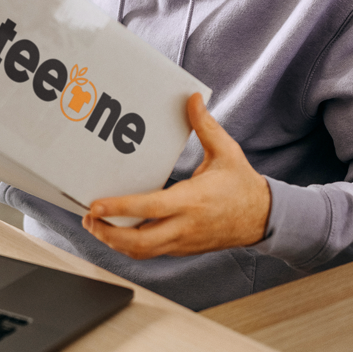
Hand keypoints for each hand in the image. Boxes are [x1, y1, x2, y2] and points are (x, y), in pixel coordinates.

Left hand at [80, 93, 270, 258]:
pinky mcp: (183, 249)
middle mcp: (185, 226)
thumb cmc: (242, 185)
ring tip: (95, 226)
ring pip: (142, 252)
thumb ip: (205, 126)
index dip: (119, 209)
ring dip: (115, 242)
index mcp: (192, 201)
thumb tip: (192, 98)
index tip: (95, 206)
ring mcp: (183, 241)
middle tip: (88, 218)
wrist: (264, 218)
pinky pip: (151, 253)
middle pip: (140, 242)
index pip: (149, 208)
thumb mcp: (227, 151)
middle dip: (108, 233)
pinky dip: (130, 246)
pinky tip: (116, 233)